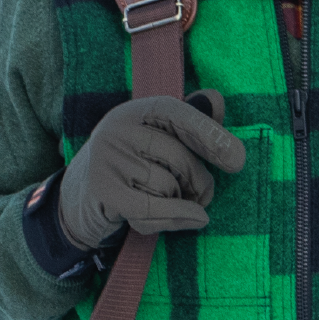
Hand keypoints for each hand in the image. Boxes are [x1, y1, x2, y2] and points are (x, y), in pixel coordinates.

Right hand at [58, 91, 245, 248]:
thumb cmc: (137, 164)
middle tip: (200, 193)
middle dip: (199, 182)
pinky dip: (177, 218)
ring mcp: (107, 157)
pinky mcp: (102, 189)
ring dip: (178, 203)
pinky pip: (151, 208)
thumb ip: (193, 120)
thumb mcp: (163, 138)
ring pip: (167, 187)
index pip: (180, 115)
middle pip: (180, 158)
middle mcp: (119, 126)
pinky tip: (197, 219)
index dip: (210, 135)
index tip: (237, 161)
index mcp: (141, 109)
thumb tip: (216, 100)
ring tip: (168, 200)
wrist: (81, 197)